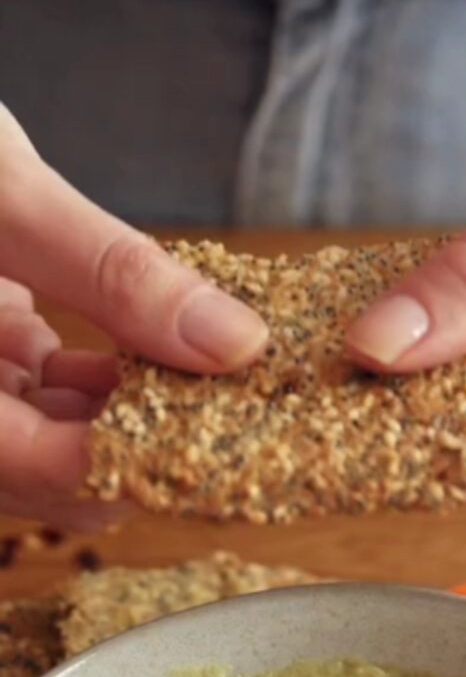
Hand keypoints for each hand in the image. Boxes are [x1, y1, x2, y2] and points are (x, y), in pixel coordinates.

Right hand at [0, 106, 267, 528]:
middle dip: (145, 445)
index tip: (224, 419)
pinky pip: (42, 406)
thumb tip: (232, 342)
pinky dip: (98, 388)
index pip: (43, 471)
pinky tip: (135, 351)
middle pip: (54, 481)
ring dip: (129, 416)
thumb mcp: (5, 195)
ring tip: (195, 367)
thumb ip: (113, 274)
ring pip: (53, 449)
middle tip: (224, 396)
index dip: (138, 459)